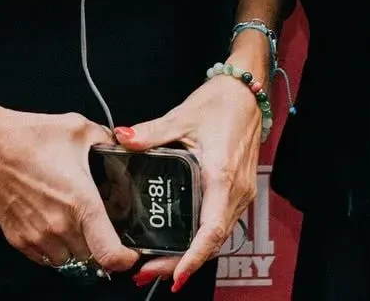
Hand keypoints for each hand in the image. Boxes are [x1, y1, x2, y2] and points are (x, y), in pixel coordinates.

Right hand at [0, 94, 137, 275]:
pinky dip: (54, 247)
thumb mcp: (79, 128)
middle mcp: (60, 226)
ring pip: (68, 258)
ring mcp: (37, 237)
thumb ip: (106, 140)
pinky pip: (45, 257)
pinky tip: (53, 222)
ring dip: (76, 245)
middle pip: (90, 255)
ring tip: (74, 219)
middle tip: (98, 221)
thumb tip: (121, 146)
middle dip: (98, 241)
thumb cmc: (31, 136)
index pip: (108, 252)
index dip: (125, 259)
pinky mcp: (19, 240)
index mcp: (81, 202)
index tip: (131, 253)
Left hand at [115, 74, 261, 289]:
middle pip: (211, 242)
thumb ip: (151, 132)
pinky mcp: (238, 192)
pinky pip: (222, 225)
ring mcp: (240, 193)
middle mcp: (235, 190)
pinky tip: (181, 244)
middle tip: (147, 272)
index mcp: (221, 175)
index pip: (211, 230)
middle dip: (180, 263)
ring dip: (190, 255)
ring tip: (157, 265)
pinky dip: (202, 241)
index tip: (175, 276)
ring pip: (218, 238)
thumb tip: (123, 138)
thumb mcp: (182, 117)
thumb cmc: (221, 103)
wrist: (246, 93)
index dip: (192, 257)